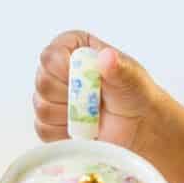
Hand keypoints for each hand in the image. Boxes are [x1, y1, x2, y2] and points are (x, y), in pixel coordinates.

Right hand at [34, 31, 160, 151]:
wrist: (141, 127)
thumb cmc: (136, 95)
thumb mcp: (132, 77)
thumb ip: (118, 67)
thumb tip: (106, 57)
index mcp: (74, 49)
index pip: (50, 55)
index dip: (63, 69)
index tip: (86, 79)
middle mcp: (58, 70)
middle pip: (42, 82)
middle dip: (70, 95)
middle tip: (95, 99)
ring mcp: (52, 97)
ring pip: (42, 108)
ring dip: (71, 115)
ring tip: (94, 113)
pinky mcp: (50, 123)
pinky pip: (45, 130)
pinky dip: (67, 133)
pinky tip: (85, 128)